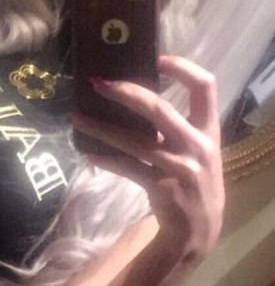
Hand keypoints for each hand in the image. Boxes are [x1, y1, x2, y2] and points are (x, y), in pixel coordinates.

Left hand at [72, 55, 224, 262]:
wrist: (200, 228)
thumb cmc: (192, 180)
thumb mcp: (198, 149)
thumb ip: (177, 126)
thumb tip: (133, 98)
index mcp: (209, 128)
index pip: (204, 86)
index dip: (182, 67)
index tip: (156, 57)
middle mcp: (197, 145)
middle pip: (159, 109)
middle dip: (126, 93)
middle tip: (99, 83)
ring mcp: (180, 167)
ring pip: (135, 141)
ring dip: (102, 128)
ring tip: (77, 117)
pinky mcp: (162, 188)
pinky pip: (128, 169)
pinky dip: (106, 160)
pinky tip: (87, 153)